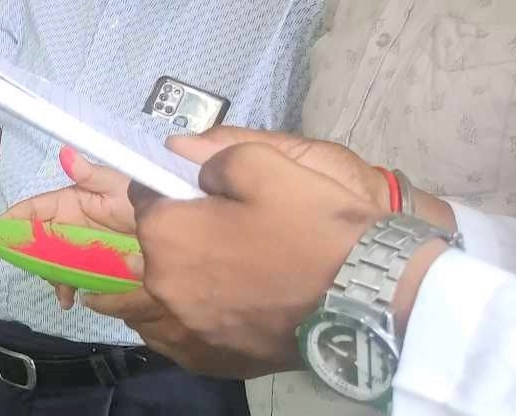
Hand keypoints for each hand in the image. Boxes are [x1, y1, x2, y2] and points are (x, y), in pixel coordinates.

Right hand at [3, 146, 138, 307]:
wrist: (176, 227)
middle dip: (31, 256)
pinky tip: (70, 300)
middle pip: (37, 241)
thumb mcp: (119, 184)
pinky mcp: (94, 265)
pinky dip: (67, 289)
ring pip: (52, 262)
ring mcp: (81, 247)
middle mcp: (70, 225)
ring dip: (50, 277)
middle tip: (39, 270)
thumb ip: (91, 174)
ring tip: (63, 291)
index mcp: (70, 203)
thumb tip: (65, 153)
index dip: (13, 219)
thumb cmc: (148, 197)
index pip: (33, 209)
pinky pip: (73, 278)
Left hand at [115, 141, 387, 378]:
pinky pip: (186, 334)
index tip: (200, 192)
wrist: (370, 295)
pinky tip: (223, 307)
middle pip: (156, 250)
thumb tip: (183, 158)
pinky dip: (196, 319)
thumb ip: (210, 156)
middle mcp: (163, 287)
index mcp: (165, 234)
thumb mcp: (263, 162)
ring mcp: (188, 330)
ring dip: (182, 280)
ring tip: (224, 271)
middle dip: (179, 235)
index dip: (171, 191)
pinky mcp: (214, 359)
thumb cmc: (313, 224)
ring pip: (165, 296)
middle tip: (225, 230)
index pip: (145, 199)